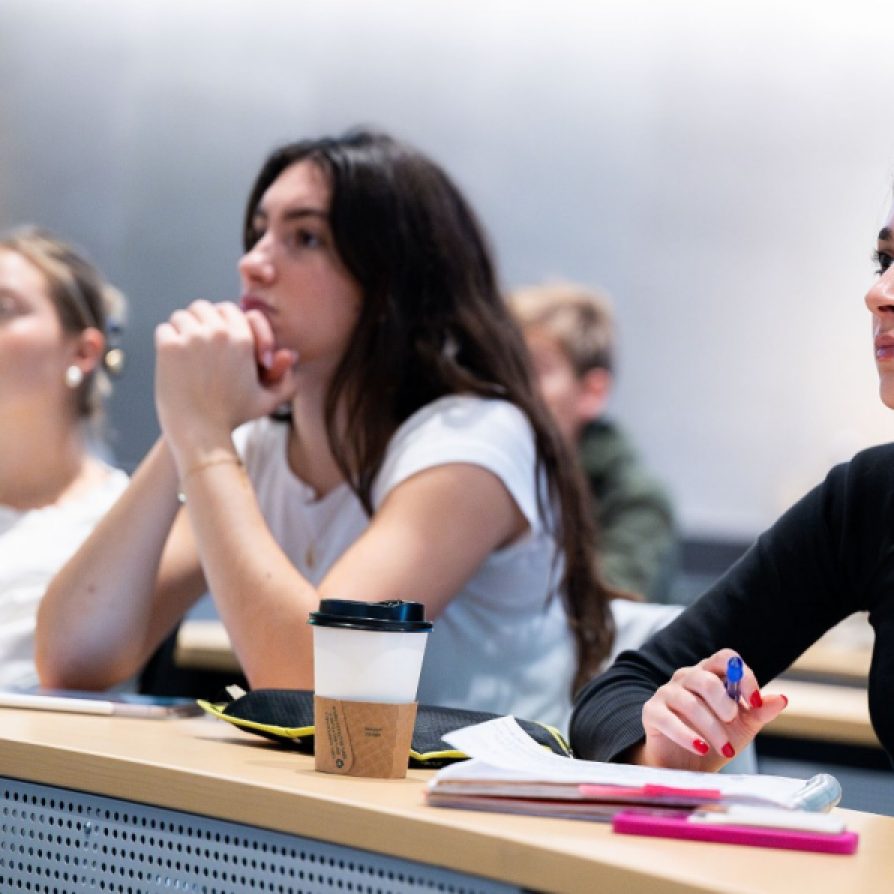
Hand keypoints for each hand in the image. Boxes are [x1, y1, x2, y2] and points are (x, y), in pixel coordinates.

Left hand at [155, 300, 297, 454]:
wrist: (202, 434)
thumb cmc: (234, 418)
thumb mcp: (268, 401)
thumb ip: (286, 380)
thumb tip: (289, 354)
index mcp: (244, 339)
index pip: (228, 308)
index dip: (222, 320)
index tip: (217, 335)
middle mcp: (219, 332)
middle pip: (202, 307)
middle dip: (199, 322)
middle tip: (196, 340)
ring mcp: (193, 338)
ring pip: (181, 316)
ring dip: (181, 329)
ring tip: (183, 349)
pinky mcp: (170, 347)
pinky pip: (164, 329)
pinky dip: (166, 341)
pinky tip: (171, 359)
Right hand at [635, 649, 787, 770]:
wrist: (687, 766)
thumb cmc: (715, 739)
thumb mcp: (743, 727)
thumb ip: (760, 712)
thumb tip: (782, 698)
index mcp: (710, 674)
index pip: (725, 658)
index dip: (742, 675)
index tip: (755, 701)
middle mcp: (686, 678)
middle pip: (704, 676)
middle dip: (723, 701)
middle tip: (733, 720)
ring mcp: (666, 693)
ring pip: (687, 700)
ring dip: (710, 726)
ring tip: (725, 749)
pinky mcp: (652, 712)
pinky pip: (667, 718)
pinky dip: (686, 735)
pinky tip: (700, 749)